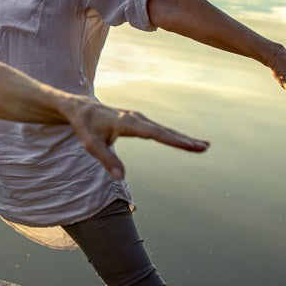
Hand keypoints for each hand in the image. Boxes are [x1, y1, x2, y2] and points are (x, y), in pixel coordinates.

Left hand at [62, 96, 208, 179]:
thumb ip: (106, 160)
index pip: (153, 133)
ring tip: (203, 146)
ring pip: (165, 130)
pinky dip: (174, 135)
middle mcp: (136, 118)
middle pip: (164, 131)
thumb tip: (120, 177)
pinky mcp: (139, 121)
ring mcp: (139, 119)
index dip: (172, 140)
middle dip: (184, 140)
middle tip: (204, 147)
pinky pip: (160, 130)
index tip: (188, 145)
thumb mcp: (91, 145)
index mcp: (126, 122)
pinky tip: (187, 141)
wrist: (82, 108)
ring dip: (183, 138)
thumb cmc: (86, 127)